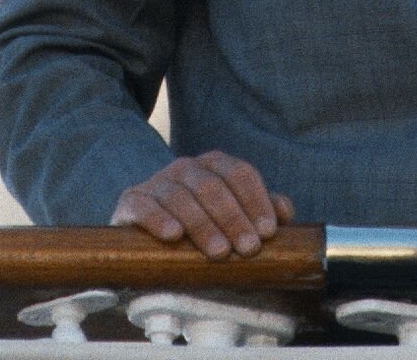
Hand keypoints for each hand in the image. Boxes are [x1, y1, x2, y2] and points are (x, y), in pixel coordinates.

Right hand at [111, 151, 294, 259]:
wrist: (145, 233)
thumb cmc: (199, 223)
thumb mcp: (231, 214)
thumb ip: (260, 210)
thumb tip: (285, 213)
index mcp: (215, 164)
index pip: (241, 174)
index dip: (257, 201)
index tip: (268, 231)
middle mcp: (186, 168)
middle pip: (213, 187)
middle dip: (234, 219)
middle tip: (248, 248)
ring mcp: (156, 182)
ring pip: (181, 197)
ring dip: (203, 225)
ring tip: (220, 251)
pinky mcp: (130, 201)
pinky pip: (144, 206)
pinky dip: (160, 219)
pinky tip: (174, 235)